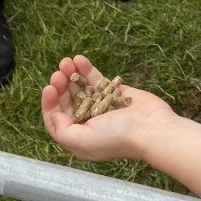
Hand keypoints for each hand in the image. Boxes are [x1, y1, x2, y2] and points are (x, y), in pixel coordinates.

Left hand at [41, 54, 174, 162]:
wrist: (152, 127)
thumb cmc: (117, 137)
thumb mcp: (83, 142)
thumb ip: (62, 131)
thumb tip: (55, 115)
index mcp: (79, 137)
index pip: (57, 119)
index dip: (49, 103)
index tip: (49, 87)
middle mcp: (89, 122)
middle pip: (67, 101)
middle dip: (60, 86)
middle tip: (58, 73)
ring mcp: (101, 106)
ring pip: (80, 87)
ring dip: (71, 74)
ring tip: (67, 61)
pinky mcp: (114, 93)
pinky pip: (96, 80)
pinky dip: (87, 69)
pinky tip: (80, 59)